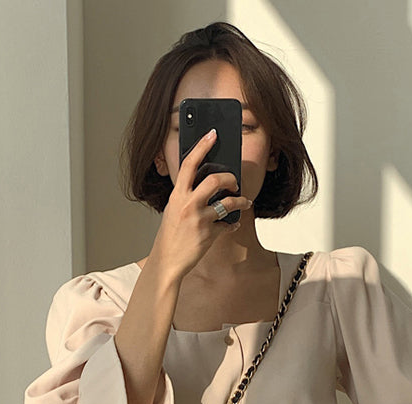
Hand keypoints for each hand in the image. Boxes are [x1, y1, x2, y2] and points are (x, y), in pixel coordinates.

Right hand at [146, 129, 252, 280]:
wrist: (167, 262)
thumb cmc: (170, 236)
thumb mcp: (173, 210)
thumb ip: (186, 196)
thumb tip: (204, 184)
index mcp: (177, 196)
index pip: (189, 164)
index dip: (202, 147)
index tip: (213, 134)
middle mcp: (188, 205)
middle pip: (214, 180)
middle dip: (230, 178)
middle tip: (234, 182)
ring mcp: (199, 220)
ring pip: (228, 203)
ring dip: (241, 202)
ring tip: (245, 202)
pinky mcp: (208, 235)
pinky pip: (228, 225)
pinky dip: (233, 224)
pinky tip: (233, 224)